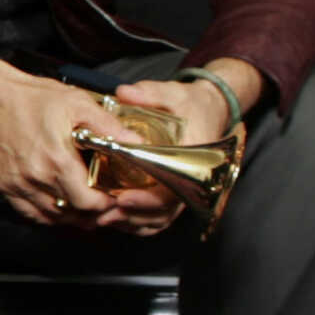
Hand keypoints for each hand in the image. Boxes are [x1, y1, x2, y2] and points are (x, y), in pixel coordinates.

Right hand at [0, 65, 165, 234]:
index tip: (113, 197)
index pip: (88, 202)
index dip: (106, 204)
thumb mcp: (77, 103)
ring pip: (51, 216)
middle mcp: (36, 176)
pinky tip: (58, 205)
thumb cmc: (32, 98)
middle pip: (72, 212)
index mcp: (57, 159)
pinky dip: (47, 214)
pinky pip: (29, 213)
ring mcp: (18, 182)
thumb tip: (134, 142)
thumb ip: (108, 125)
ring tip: (84, 206)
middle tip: (102, 202)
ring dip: (71, 214)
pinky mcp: (4, 183)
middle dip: (92, 211)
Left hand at [89, 75, 240, 230]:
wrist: (209, 110)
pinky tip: (120, 220)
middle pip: (166, 209)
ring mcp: (187, 187)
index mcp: (195, 157)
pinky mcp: (178, 191)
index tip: (122, 199)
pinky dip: (142, 222)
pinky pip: (162, 215)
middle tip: (105, 214)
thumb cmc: (191, 103)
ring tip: (106, 219)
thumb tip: (124, 92)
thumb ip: (150, 93)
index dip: (148, 199)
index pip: (174, 188)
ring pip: (163, 217)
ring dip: (135, 222)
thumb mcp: (173, 93)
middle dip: (134, 216)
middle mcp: (194, 178)